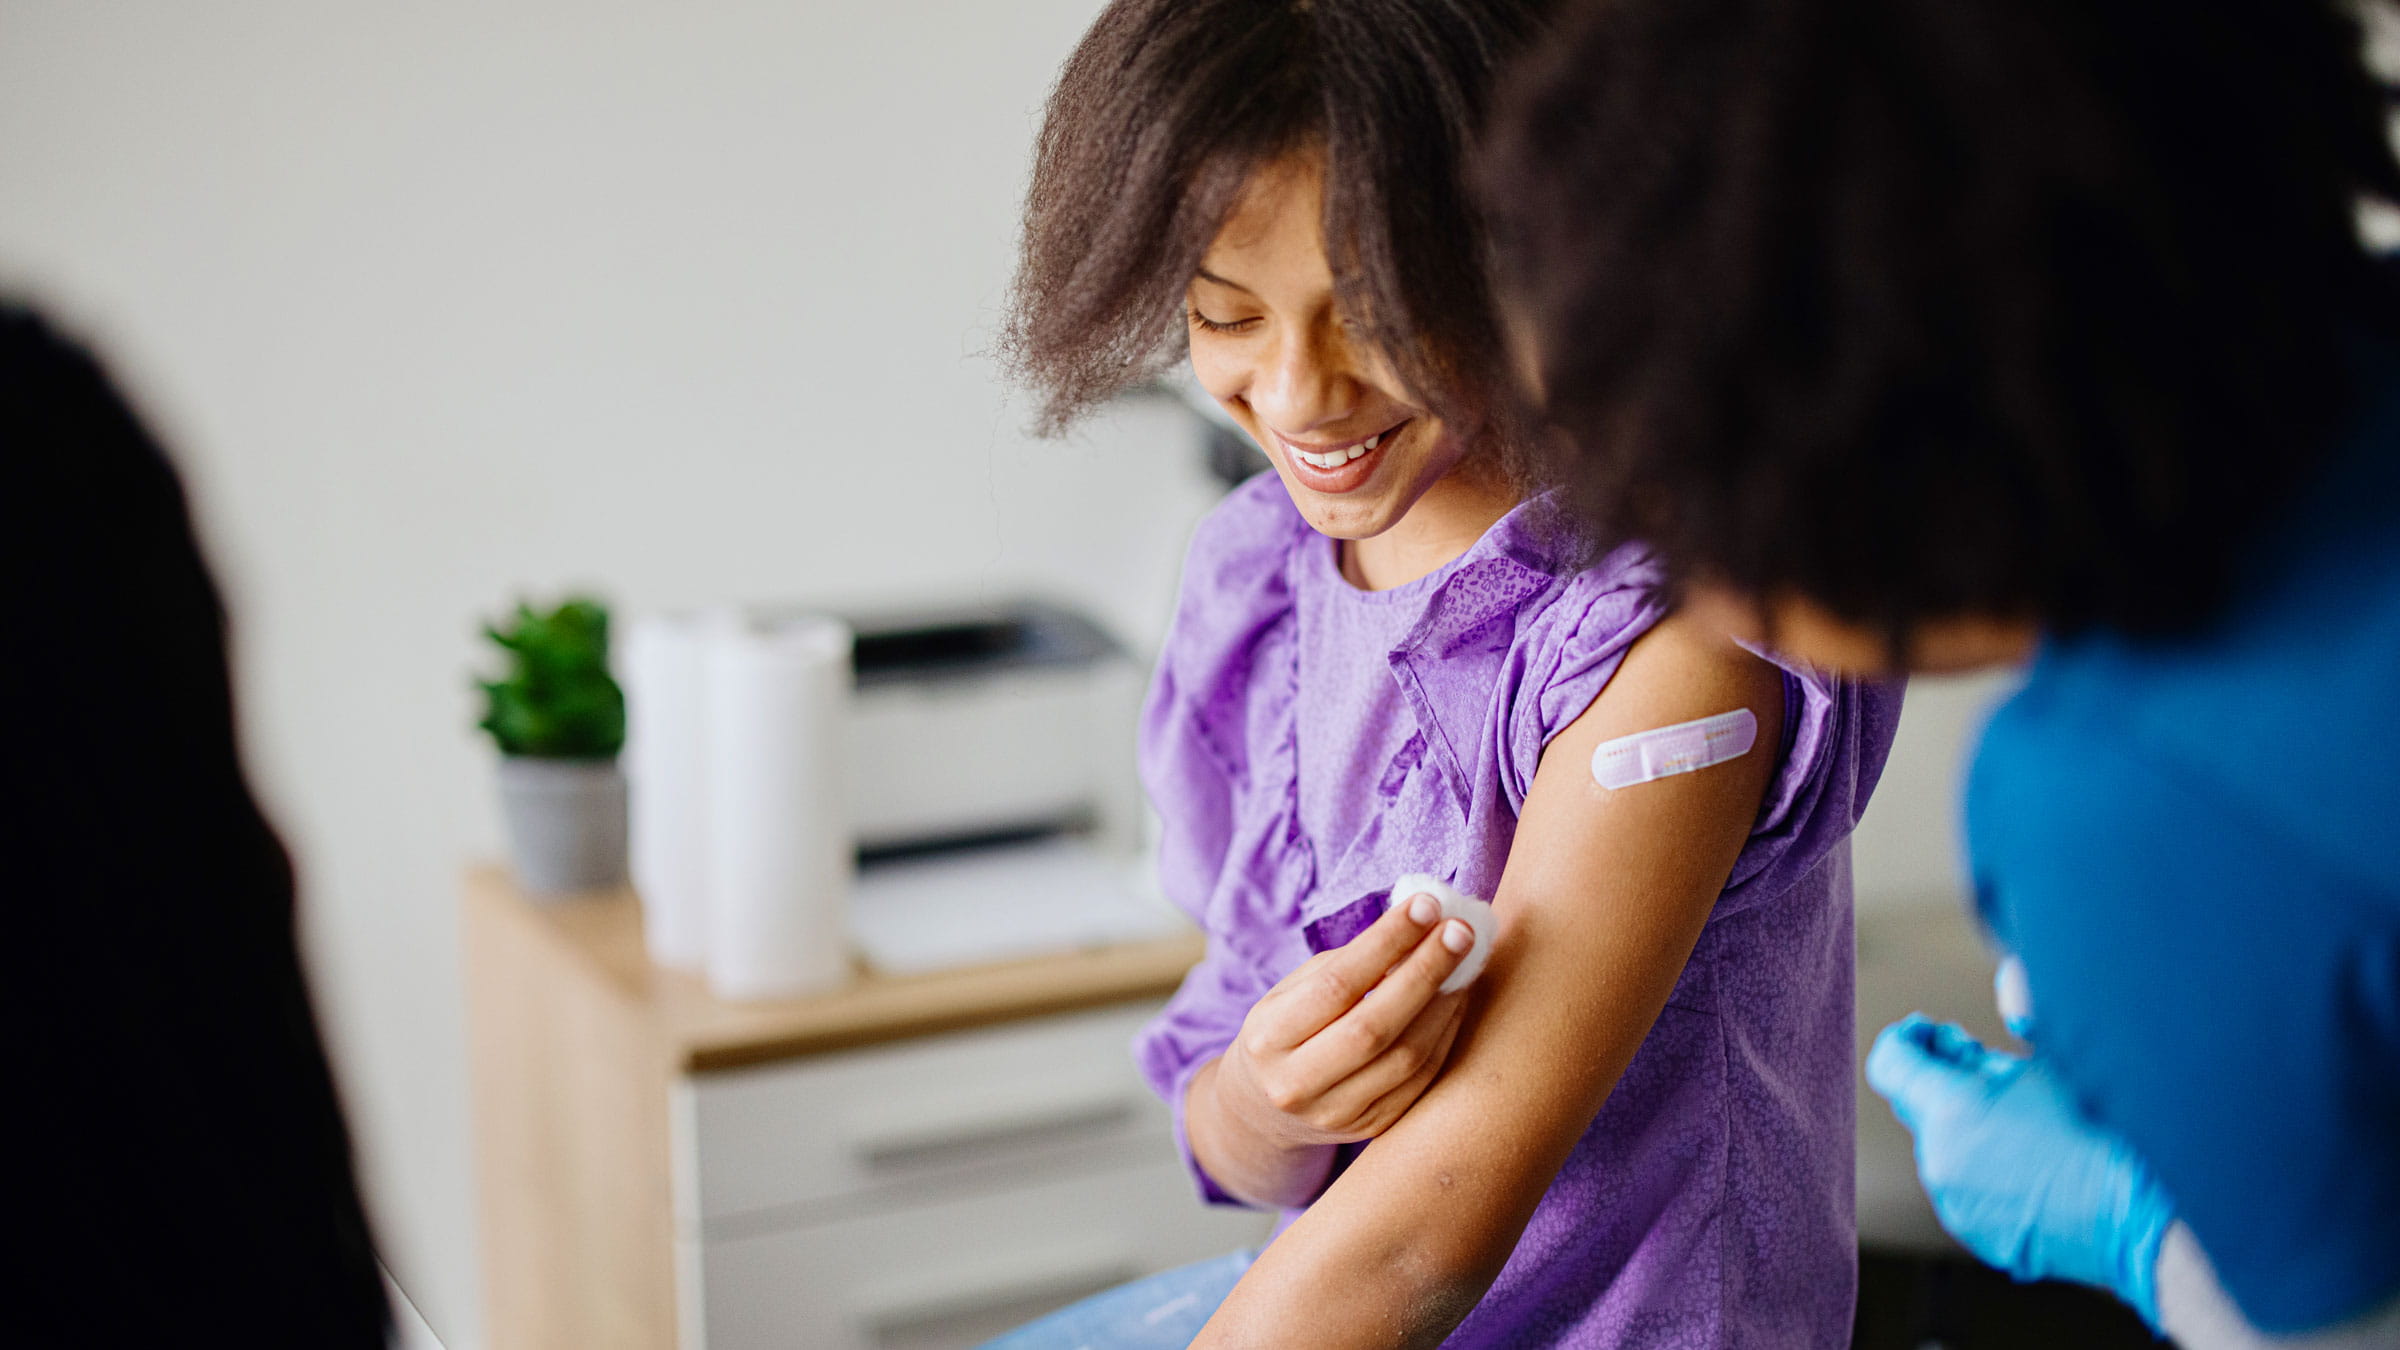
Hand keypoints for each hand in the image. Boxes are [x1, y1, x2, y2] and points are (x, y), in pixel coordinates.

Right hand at [1215, 892, 1476, 1146]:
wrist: (1266, 1110)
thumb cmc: (1286, 1030)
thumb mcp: (1292, 992)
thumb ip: (1346, 964)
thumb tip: (1416, 926)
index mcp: (1268, 1038)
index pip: (1336, 984)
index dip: (1386, 942)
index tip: (1425, 905)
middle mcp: (1296, 1084)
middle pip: (1374, 1026)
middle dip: (1425, 972)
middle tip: (1461, 932)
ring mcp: (1334, 1114)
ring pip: (1406, 1058)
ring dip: (1445, 1005)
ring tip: (1466, 964)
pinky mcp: (1370, 1129)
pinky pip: (1420, 1081)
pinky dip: (1445, 1036)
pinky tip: (1456, 1001)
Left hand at [1867, 1015, 2177, 1327]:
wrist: (2141, 1211)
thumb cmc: (2101, 1129)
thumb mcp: (2039, 1068)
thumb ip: (1979, 1054)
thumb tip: (1951, 1047)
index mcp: (1949, 1109)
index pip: (1890, 1063)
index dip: (1908, 1041)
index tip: (1928, 1033)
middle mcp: (1939, 1160)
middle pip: (1918, 1107)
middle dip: (1945, 1084)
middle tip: (1990, 1071)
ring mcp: (1955, 1202)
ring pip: (1944, 1150)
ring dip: (1968, 1130)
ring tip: (2028, 1125)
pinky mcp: (1978, 1234)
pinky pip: (1968, 1190)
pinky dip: (1987, 1172)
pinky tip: (2037, 1167)